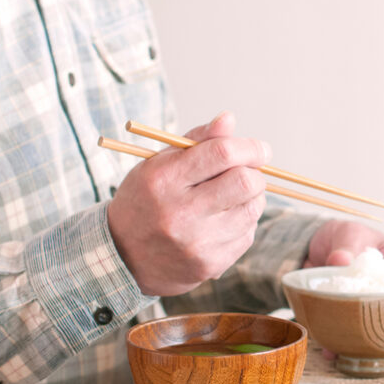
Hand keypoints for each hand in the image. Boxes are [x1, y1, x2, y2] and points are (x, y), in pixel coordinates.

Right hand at [108, 112, 269, 296]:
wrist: (124, 257)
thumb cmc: (147, 200)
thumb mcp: (159, 163)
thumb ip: (197, 140)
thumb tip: (229, 119)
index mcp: (164, 180)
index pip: (222, 154)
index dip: (250, 147)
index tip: (260, 149)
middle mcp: (180, 213)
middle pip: (245, 182)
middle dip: (255, 172)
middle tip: (248, 172)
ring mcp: (197, 242)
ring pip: (253, 209)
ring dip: (252, 197)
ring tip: (232, 196)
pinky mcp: (210, 264)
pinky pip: (248, 233)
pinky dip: (244, 221)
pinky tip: (223, 220)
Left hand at [304, 220, 383, 365]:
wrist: (310, 247)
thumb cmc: (343, 235)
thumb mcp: (349, 235)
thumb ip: (347, 247)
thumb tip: (340, 260)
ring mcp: (368, 304)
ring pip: (381, 329)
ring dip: (383, 348)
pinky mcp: (346, 314)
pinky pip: (348, 333)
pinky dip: (342, 345)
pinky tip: (336, 353)